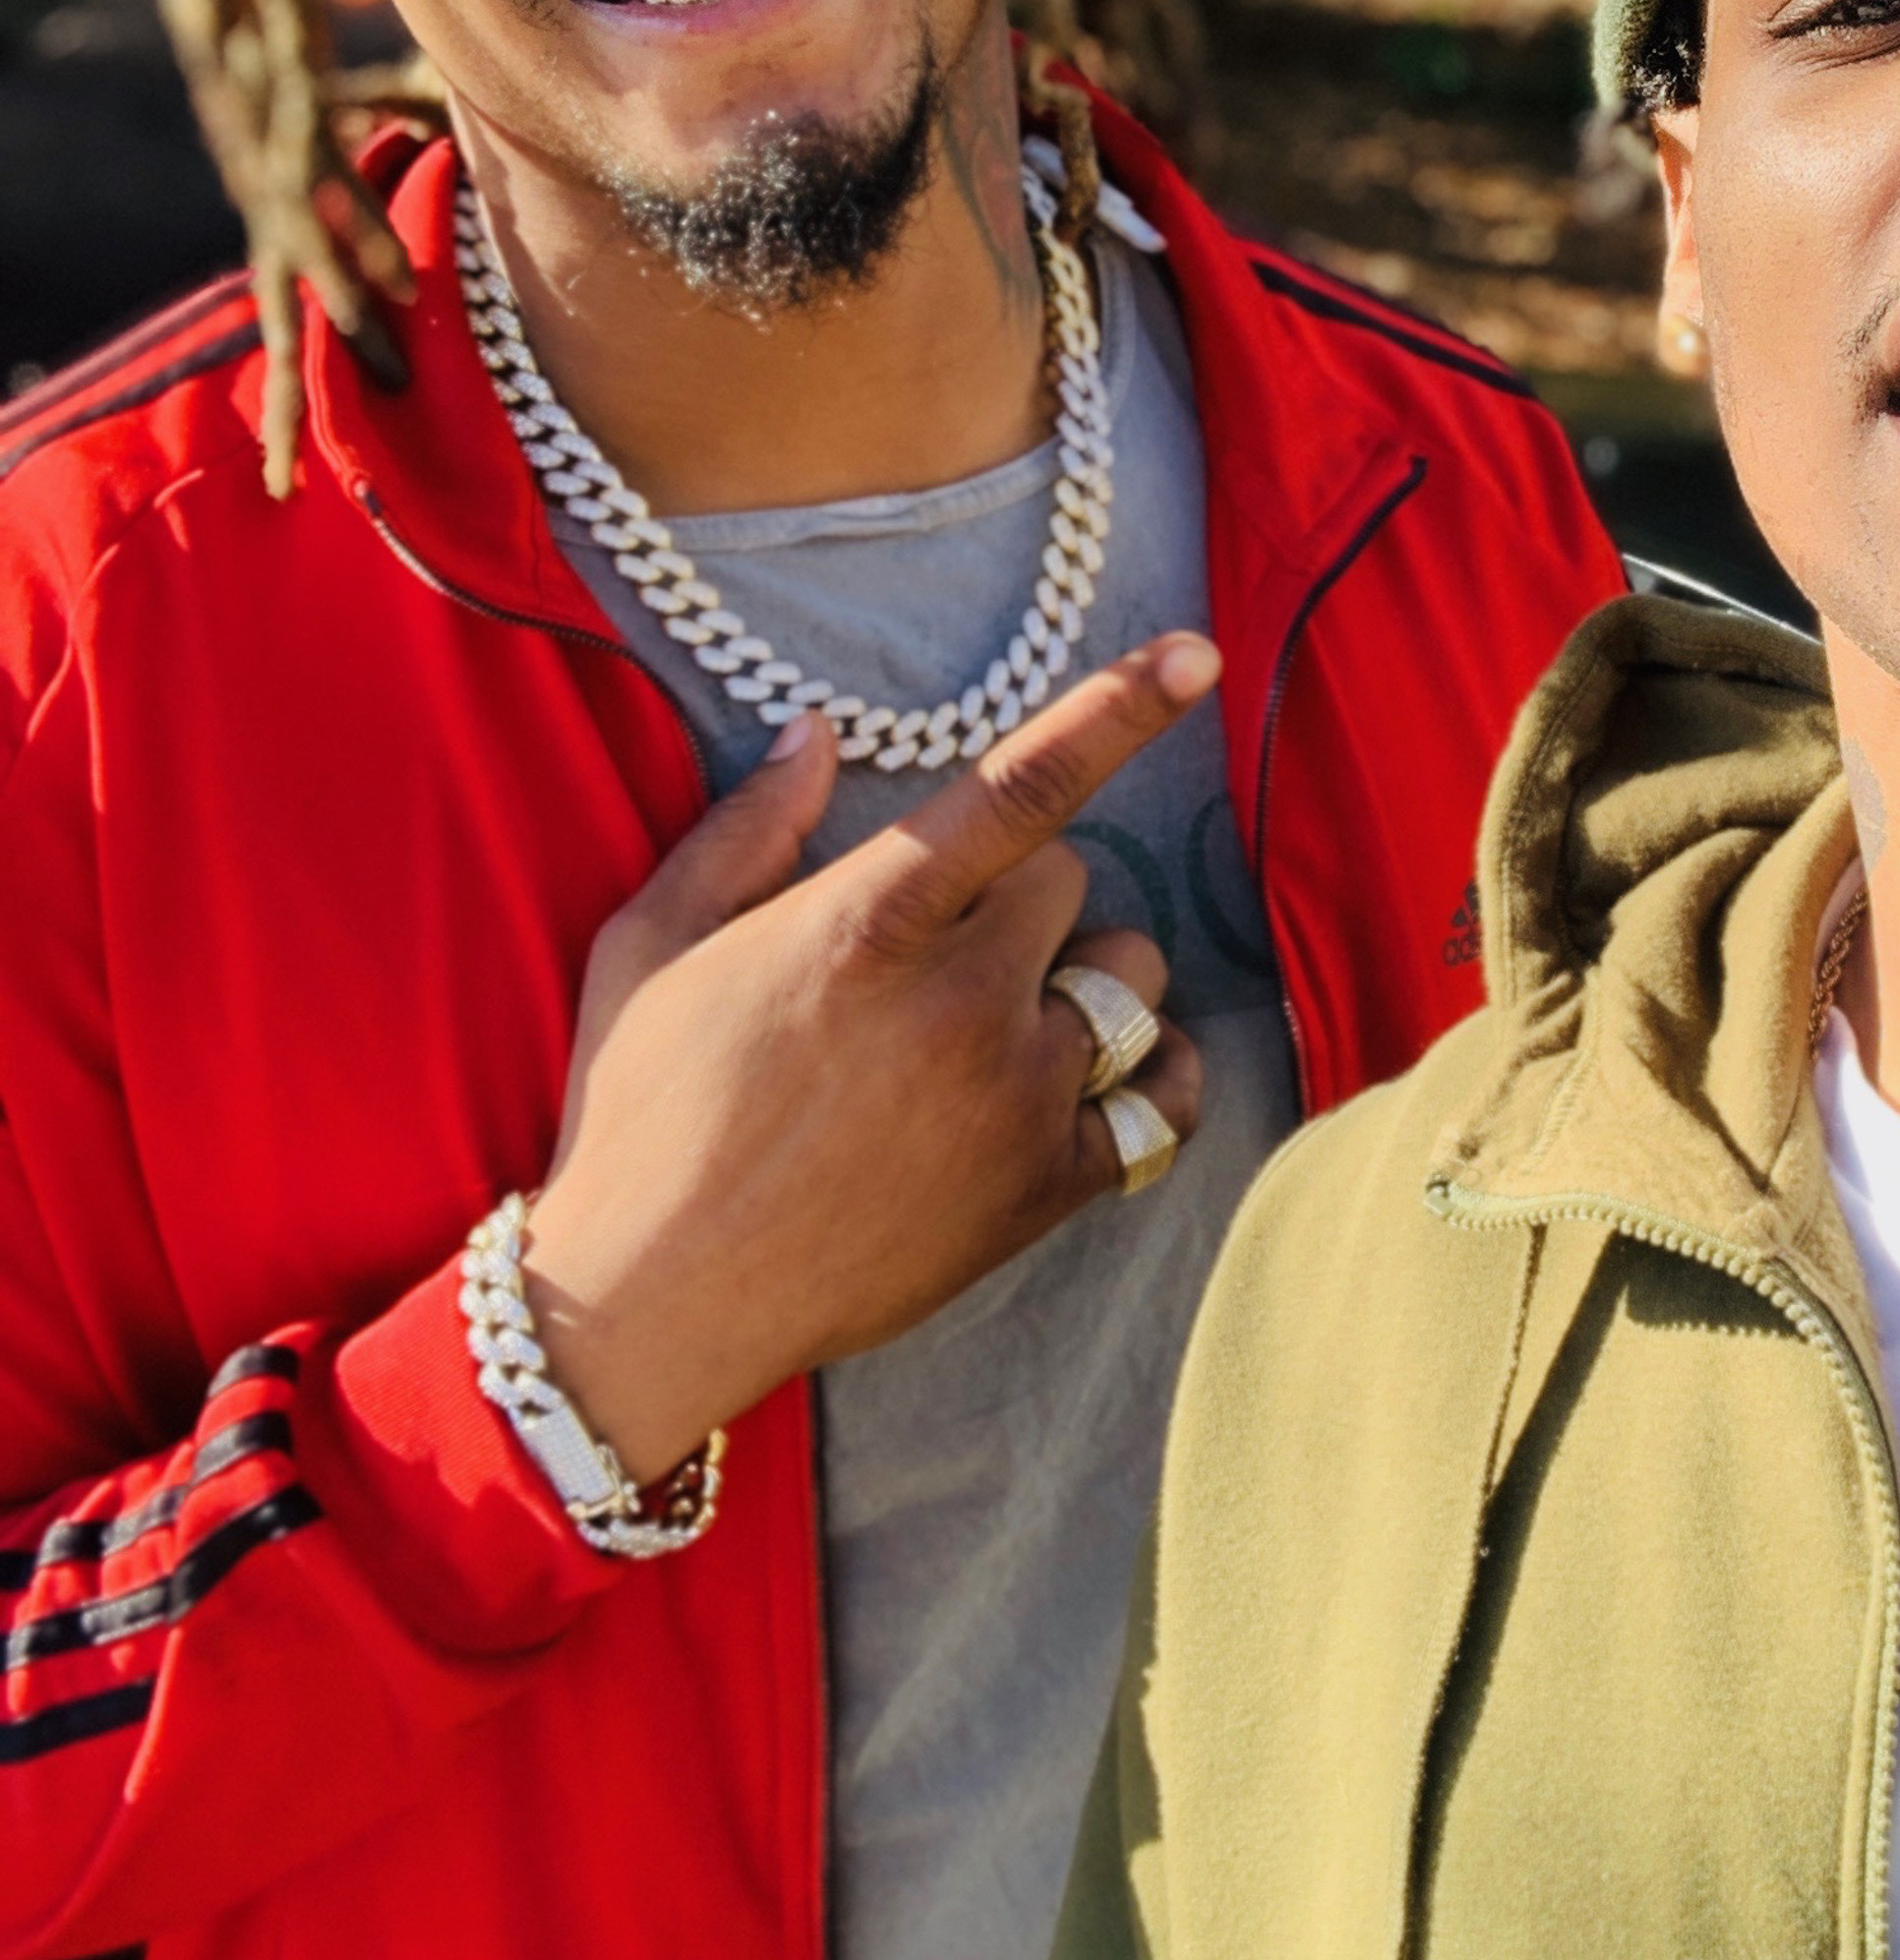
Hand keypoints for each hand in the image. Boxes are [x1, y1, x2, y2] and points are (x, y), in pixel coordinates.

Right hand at [517, 633, 1219, 1481]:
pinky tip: (1087, 1081)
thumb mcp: (653, 944)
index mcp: (866, 921)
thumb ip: (745, 827)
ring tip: (990, 1029)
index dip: (1118, 708)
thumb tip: (816, 730)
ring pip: (1128, 975)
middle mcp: (961, 999)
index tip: (1196, 652)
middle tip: (936, 953)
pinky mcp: (1049, 1187)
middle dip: (1019, 895)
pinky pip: (1167, 1098)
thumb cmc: (642, 1112)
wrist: (652, 1307)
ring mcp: (1017, 1098)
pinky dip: (1147, 1078)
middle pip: (1073, 877)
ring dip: (1080, 980)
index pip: (1021, 788)